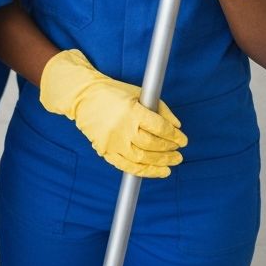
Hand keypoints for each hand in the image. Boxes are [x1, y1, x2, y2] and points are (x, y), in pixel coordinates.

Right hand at [40, 49, 186, 176]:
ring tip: (172, 161)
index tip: (183, 139)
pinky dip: (146, 171)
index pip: (161, 128)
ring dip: (161, 162)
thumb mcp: (138, 94)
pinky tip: (159, 170)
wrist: (82, 97)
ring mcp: (113, 141)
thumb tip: (177, 127)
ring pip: (143, 158)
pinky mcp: (105, 150)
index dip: (175, 136)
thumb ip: (160, 109)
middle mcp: (122, 127)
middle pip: (153, 144)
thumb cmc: (113, 93)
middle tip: (178, 151)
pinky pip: (128, 166)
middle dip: (170, 149)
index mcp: (132, 111)